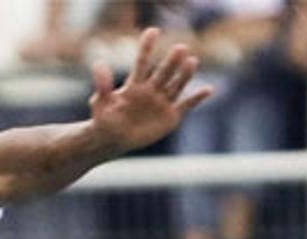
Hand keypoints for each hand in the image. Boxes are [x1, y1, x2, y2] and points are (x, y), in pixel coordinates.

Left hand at [86, 27, 213, 155]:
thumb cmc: (104, 120)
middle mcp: (152, 90)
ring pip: (176, 85)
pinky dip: (197, 98)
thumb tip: (98, 63)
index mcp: (135, 85)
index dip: (146, 47)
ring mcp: (162, 102)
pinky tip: (209, 89)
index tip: (152, 31)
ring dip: (184, 75)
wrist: (113, 140)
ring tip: (192, 61)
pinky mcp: (171, 116)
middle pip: (163, 72)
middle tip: (180, 48)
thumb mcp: (101, 103)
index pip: (142, 63)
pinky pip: (186, 105)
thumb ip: (102, 84)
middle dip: (171, 61)